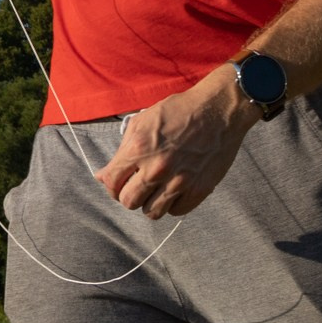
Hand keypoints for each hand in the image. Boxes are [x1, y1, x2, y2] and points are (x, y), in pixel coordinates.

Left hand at [94, 67, 259, 218]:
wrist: (218, 110)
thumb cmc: (179, 111)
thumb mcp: (143, 120)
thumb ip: (122, 149)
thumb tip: (103, 175)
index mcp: (139, 148)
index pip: (111, 182)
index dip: (110, 184)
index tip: (116, 181)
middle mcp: (157, 168)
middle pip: (129, 202)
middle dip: (128, 194)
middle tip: (136, 185)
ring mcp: (179, 181)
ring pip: (152, 212)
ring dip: (150, 202)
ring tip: (155, 189)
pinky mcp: (199, 189)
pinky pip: (176, 211)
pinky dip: (172, 204)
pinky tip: (174, 189)